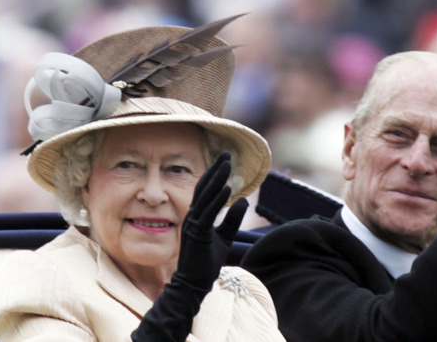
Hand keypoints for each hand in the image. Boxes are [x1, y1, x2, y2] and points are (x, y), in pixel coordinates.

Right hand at [176, 151, 248, 287]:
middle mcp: (193, 216)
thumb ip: (232, 220)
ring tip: (228, 165)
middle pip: (204, 187)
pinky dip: (217, 200)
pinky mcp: (196, 234)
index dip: (215, 173)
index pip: (206, 189)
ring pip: (205, 196)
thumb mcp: (225, 237)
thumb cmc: (207, 261)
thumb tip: (244, 201)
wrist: (194, 283)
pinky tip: (227, 189)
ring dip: (217, 179)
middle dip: (216, 170)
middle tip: (227, 154)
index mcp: (198, 216)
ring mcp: (193, 224)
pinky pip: (208, 213)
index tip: (226, 159)